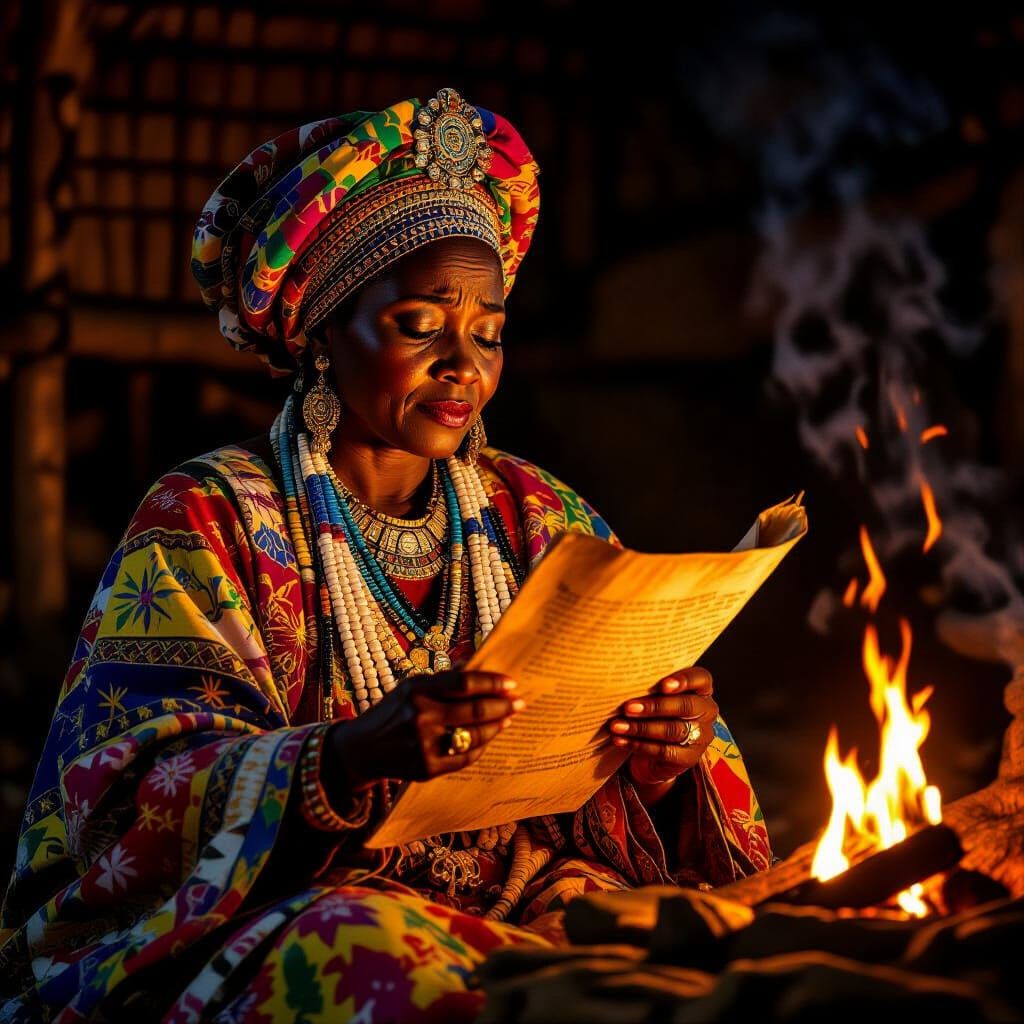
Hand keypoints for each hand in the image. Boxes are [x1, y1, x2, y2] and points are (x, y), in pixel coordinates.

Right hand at [325, 670, 523, 792]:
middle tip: (519, 702)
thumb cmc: (393, 712)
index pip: (464, 683)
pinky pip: (465, 757)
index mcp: (417, 690)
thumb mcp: (410, 687)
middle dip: (503, 706)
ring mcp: (424, 745)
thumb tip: (478, 669)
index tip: (512, 683)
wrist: (363, 749)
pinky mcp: (427, 768)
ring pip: (475, 735)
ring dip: (497, 726)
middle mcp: (421, 716)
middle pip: (475, 710)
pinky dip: (481, 746)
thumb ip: (443, 680)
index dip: (492, 682)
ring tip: (507, 719)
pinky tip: (488, 737)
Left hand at [610, 667, 717, 787]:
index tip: (663, 685)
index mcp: (701, 689)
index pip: (701, 678)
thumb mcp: (655, 697)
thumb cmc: (654, 714)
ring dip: (641, 728)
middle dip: (655, 707)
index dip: (684, 680)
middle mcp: (706, 711)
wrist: (655, 754)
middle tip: (628, 707)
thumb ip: (650, 688)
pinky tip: (621, 740)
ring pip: (673, 730)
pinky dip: (639, 745)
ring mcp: (701, 736)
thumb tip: (624, 681)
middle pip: (685, 706)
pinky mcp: (690, 758)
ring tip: (617, 725)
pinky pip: (665, 751)